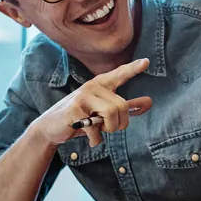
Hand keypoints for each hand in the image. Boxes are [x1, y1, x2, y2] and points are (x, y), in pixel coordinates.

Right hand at [31, 58, 153, 147]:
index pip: (119, 74)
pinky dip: (96, 139)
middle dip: (120, 123)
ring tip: (99, 132)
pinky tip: (91, 139)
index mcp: (101, 84)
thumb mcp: (104, 112)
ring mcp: (83, 96)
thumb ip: (126, 107)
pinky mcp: (75, 110)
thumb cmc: (81, 118)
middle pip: (122, 106)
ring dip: (109, 130)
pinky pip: (97, 128)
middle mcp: (93, 86)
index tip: (146, 62)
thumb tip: (150, 102)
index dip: (133, 68)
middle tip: (108, 128)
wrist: (50, 127)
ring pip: (112, 114)